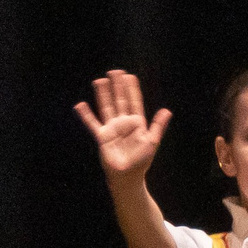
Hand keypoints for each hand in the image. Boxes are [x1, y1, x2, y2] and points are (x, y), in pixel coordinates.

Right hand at [75, 69, 169, 183]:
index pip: (134, 102)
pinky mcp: (102, 136)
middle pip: (119, 100)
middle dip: (118, 86)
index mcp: (137, 123)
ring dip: (103, 94)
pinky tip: (80, 105)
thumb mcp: (152, 141)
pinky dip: (86, 115)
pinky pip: (92, 123)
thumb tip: (167, 110)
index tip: (130, 76)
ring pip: (106, 107)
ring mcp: (111, 128)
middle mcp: (123, 123)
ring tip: (100, 80)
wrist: (128, 176)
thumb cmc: (141, 160)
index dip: (132, 89)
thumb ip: (158, 125)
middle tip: (115, 71)